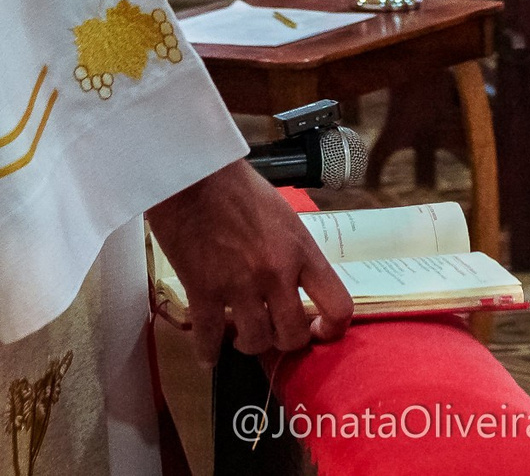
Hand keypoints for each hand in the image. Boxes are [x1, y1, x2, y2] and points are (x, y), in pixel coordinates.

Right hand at [146, 159, 354, 362]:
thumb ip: (293, 250)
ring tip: (241, 336)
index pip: (337, 306)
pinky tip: (209, 354)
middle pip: (293, 335)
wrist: (192, 175)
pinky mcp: (203, 291)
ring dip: (249, 343)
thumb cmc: (237, 186)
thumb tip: (297, 279)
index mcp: (301, 251)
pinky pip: (209, 337)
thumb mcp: (283, 215)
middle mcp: (276, 274)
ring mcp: (239, 286)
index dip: (332, 329)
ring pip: (255, 341)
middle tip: (275, 332)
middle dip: (285, 340)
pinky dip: (209, 352)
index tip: (320, 331)